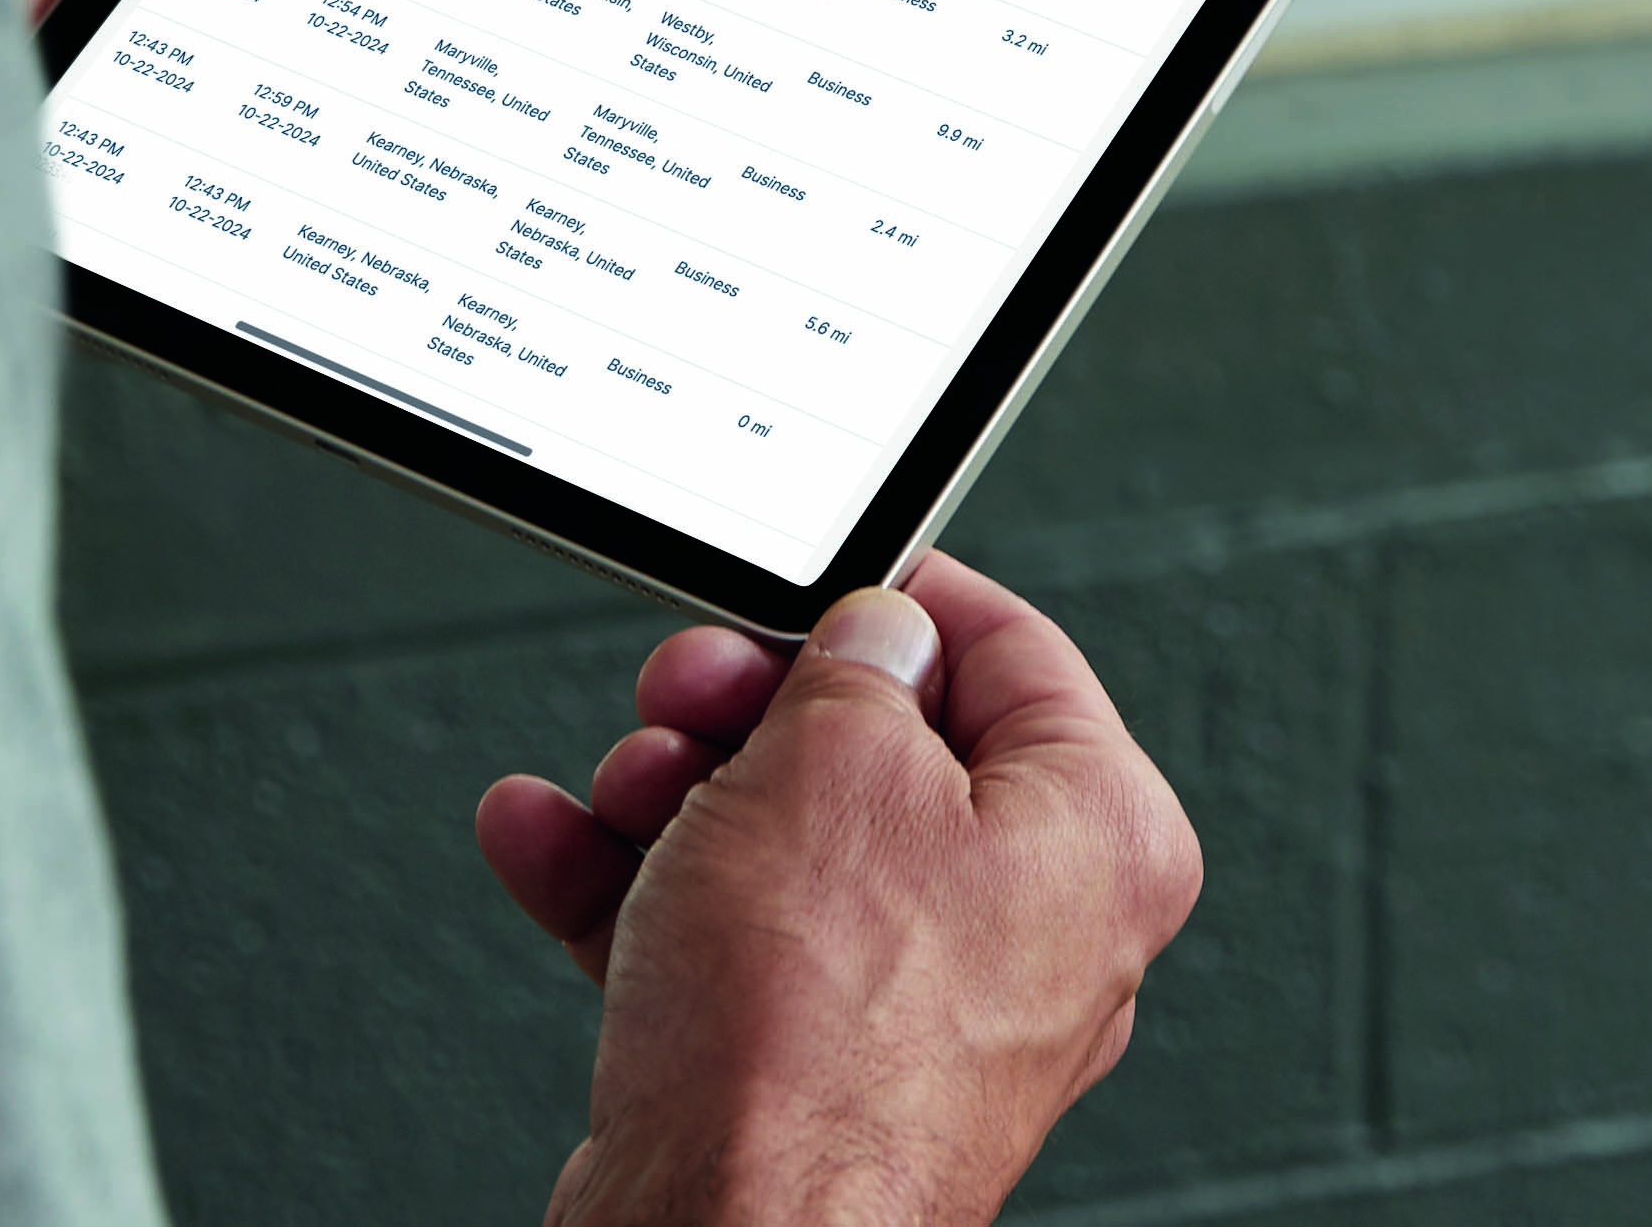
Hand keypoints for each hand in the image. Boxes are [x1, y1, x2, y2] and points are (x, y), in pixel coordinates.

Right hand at [472, 553, 1201, 1226]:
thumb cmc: (813, 1036)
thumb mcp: (832, 758)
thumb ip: (854, 664)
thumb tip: (873, 633)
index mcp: (1102, 838)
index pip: (1012, 650)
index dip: (891, 597)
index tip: (807, 579)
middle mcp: (1037, 931)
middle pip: (881, 749)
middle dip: (747, 709)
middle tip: (683, 691)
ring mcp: (924, 1012)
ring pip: (788, 843)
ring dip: (674, 793)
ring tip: (617, 787)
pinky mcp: (817, 1072)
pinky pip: (730, 940)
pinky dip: (636, 886)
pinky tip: (548, 839)